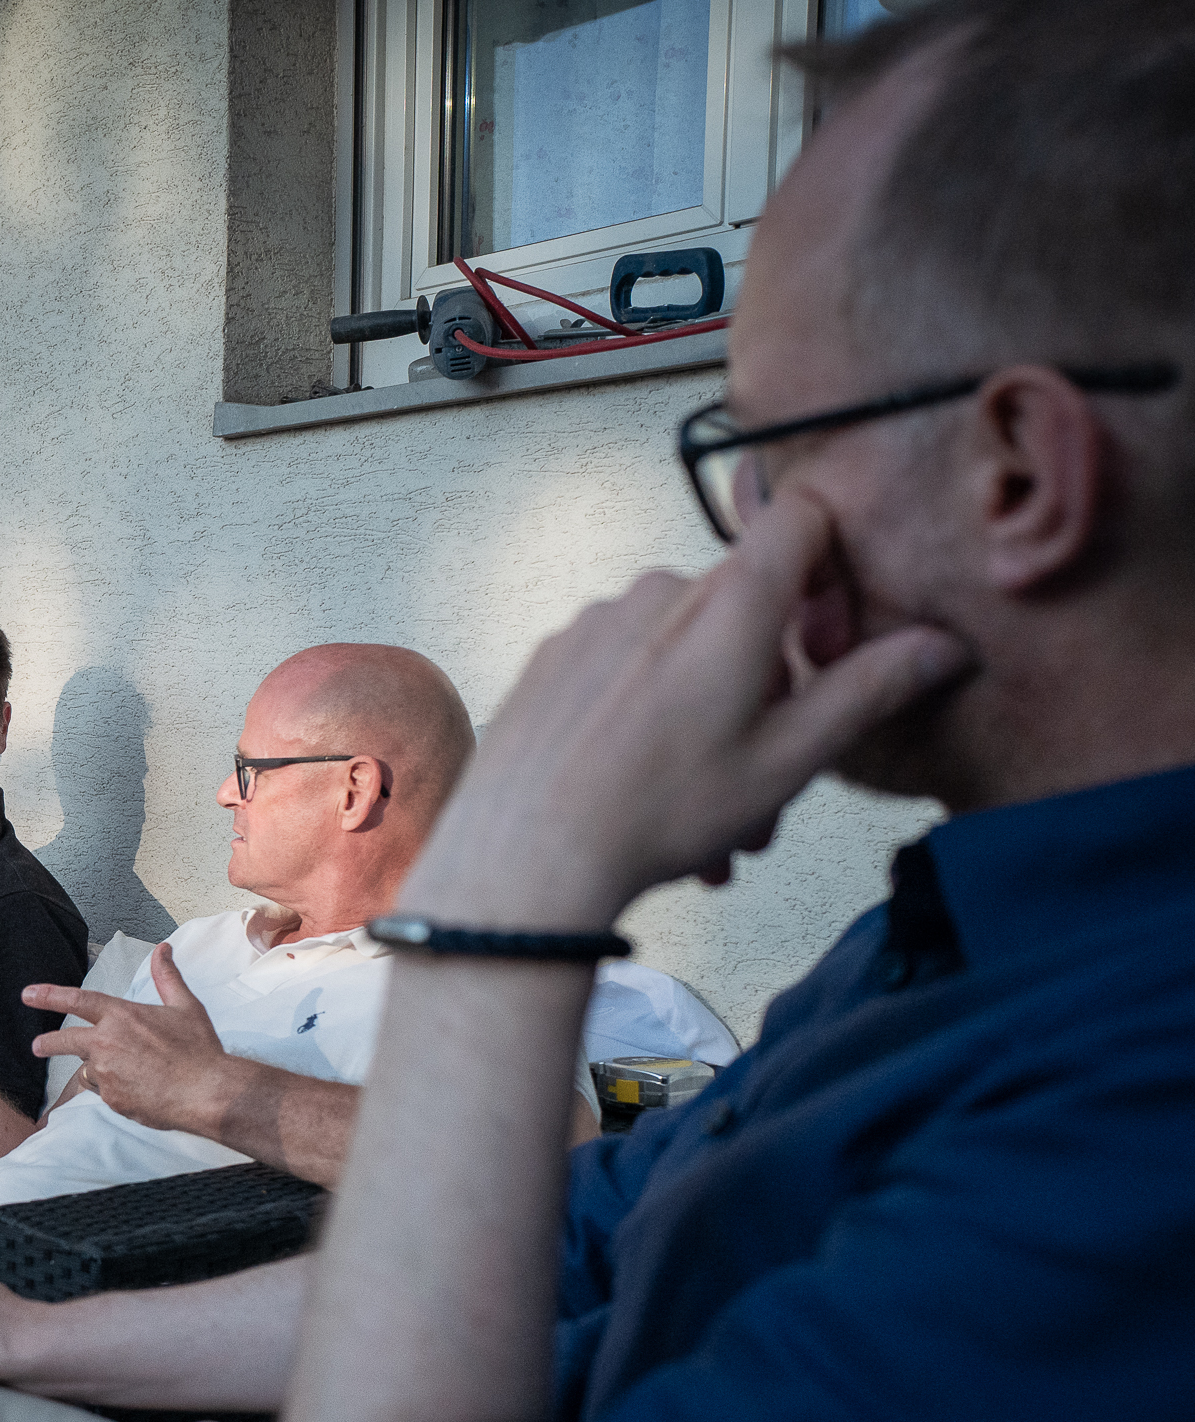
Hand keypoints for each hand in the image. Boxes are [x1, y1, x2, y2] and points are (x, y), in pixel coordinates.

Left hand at [23, 944, 232, 1137]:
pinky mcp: (112, 1100)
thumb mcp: (185, 1006)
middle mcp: (107, 1043)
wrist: (207, 1092)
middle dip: (49, 1043)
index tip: (29, 994)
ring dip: (102, 1070)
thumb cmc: (200, 1049)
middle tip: (38, 1045)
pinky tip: (141, 1091)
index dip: (50, 995)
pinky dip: (117, 1091)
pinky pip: (105, 1093)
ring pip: (90, 1070)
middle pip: (65, 1041)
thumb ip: (167, 977)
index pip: (78, 1000)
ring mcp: (107, 1073)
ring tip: (134, 1073)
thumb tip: (163, 949)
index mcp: (122, 1016)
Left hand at [398, 490, 974, 928]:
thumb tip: (942, 646)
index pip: (801, 520)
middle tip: (768, 796)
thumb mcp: (788, 760)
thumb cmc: (659, 810)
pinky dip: (650, 731)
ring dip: (712, 735)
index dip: (831, 571)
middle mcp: (658, 593)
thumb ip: (869, 691)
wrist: (526, 853)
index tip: (828, 646)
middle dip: (770, 702)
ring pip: (684, 661)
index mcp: (727, 602)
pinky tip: (648, 804)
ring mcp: (597, 622)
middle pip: (744, 616)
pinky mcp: (554, 658)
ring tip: (710, 831)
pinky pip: (625, 678)